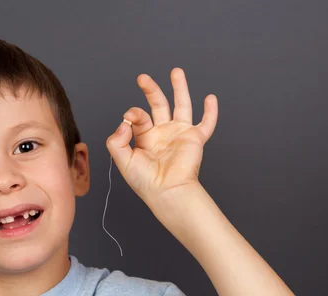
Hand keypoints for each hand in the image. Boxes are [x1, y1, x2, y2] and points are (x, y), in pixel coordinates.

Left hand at [105, 68, 217, 201]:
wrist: (166, 191)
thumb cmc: (145, 182)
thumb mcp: (122, 160)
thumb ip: (116, 140)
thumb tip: (124, 121)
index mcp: (145, 137)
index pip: (138, 116)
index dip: (133, 113)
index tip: (130, 118)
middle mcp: (162, 133)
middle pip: (158, 104)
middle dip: (151, 90)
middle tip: (142, 78)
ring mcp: (179, 134)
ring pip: (181, 106)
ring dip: (179, 88)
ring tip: (176, 72)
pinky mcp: (194, 139)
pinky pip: (206, 123)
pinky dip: (210, 112)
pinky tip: (210, 98)